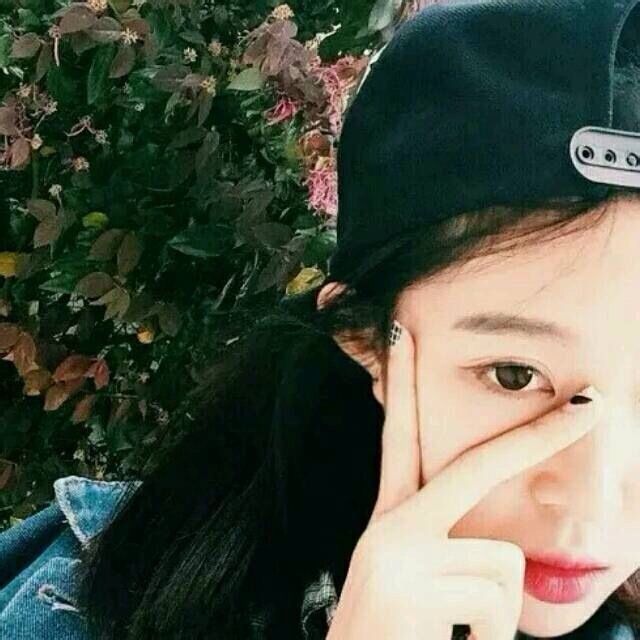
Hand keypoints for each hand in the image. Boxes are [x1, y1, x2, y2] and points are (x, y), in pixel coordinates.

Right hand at [326, 321, 602, 639]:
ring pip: (501, 562)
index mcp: (389, 519)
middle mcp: (388, 525)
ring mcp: (397, 552)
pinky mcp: (410, 586)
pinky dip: (485, 637)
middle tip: (595, 403)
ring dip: (493, 611)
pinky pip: (494, 604)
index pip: (398, 438)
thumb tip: (503, 550)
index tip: (406, 335)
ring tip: (452, 630)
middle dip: (540, 434)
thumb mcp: (410, 580)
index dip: (403, 384)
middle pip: (476, 464)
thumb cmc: (388, 631)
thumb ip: (446, 547)